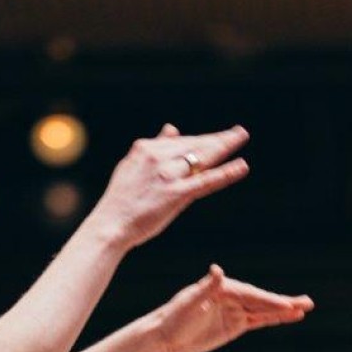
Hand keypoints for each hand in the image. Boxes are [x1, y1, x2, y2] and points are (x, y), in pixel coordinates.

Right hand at [88, 124, 252, 249]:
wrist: (110, 224)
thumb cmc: (121, 200)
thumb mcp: (133, 166)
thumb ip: (155, 146)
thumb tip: (171, 128)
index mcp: (146, 148)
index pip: (181, 141)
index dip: (202, 139)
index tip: (218, 137)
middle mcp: (157, 157)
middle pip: (195, 144)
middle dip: (219, 138)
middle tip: (240, 133)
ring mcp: (167, 175)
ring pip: (202, 157)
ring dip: (224, 146)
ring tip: (241, 138)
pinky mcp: (176, 194)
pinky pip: (205, 181)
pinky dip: (225, 173)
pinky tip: (241, 166)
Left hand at [153, 264, 312, 351]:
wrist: (166, 334)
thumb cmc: (175, 316)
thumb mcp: (190, 302)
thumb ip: (206, 287)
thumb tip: (216, 269)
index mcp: (224, 288)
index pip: (252, 296)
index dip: (269, 302)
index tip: (286, 306)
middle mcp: (233, 297)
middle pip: (263, 300)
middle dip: (285, 303)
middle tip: (308, 302)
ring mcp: (236, 311)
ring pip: (265, 310)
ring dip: (285, 310)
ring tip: (306, 308)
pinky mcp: (236, 324)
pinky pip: (259, 321)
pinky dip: (275, 319)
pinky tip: (289, 317)